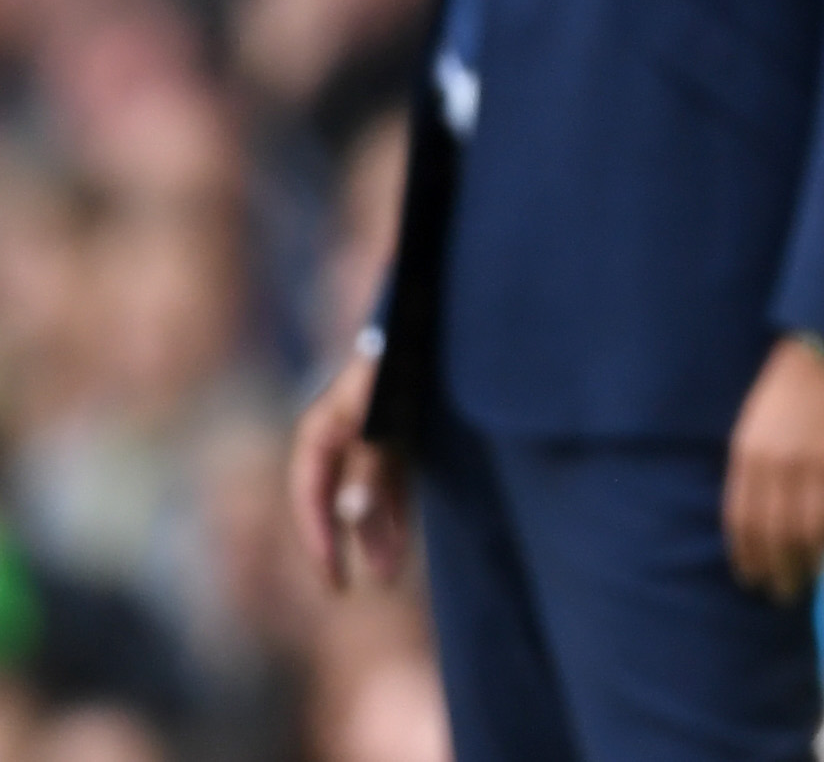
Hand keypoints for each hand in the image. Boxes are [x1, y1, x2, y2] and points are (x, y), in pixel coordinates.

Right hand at [288, 351, 409, 591]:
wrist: (433, 314)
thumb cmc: (403, 361)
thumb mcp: (384, 417)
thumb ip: (369, 465)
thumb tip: (352, 518)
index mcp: (324, 427)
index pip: (310, 492)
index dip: (317, 535)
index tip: (332, 574)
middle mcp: (342, 432)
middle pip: (334, 498)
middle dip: (344, 542)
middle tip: (346, 588)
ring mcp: (371, 431)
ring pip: (365, 493)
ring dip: (373, 532)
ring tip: (385, 575)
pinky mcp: (400, 430)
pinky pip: (390, 479)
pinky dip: (393, 508)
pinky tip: (401, 541)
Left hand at [725, 336, 823, 600]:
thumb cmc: (787, 386)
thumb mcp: (753, 425)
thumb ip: (754, 469)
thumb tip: (761, 518)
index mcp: (747, 453)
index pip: (741, 522)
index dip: (746, 557)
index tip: (750, 581)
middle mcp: (779, 463)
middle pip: (776, 535)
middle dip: (778, 571)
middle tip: (782, 594)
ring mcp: (817, 462)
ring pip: (812, 530)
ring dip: (811, 560)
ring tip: (811, 577)